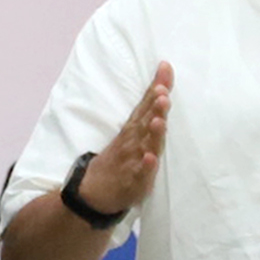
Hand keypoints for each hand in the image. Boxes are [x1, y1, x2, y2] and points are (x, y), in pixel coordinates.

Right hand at [88, 65, 174, 215]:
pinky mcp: (134, 180)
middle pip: (145, 121)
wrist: (95, 191)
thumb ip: (149, 109)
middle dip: (155, 107)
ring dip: (152, 133)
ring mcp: (132, 160)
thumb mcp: (134, 132)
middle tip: (162, 93)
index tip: (165, 67)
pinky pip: (140, 172)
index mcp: (135, 128)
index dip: (156, 86)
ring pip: (144, 144)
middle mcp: (133, 140)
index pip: (146, 103)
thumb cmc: (121, 156)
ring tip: (159, 120)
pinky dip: (146, 165)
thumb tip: (162, 85)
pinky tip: (150, 158)